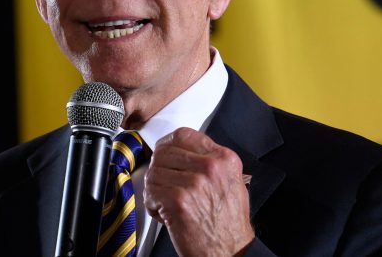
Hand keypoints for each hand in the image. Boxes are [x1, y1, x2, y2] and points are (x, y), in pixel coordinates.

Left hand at [144, 127, 254, 256]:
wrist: (230, 252)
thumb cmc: (228, 223)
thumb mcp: (231, 182)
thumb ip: (210, 161)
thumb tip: (184, 151)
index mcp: (224, 159)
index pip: (184, 135)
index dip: (168, 145)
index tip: (164, 155)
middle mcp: (211, 167)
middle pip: (164, 152)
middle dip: (158, 170)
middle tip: (163, 185)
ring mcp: (194, 183)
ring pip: (154, 172)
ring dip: (154, 190)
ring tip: (165, 203)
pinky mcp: (178, 200)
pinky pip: (150, 192)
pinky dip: (152, 205)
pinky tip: (164, 214)